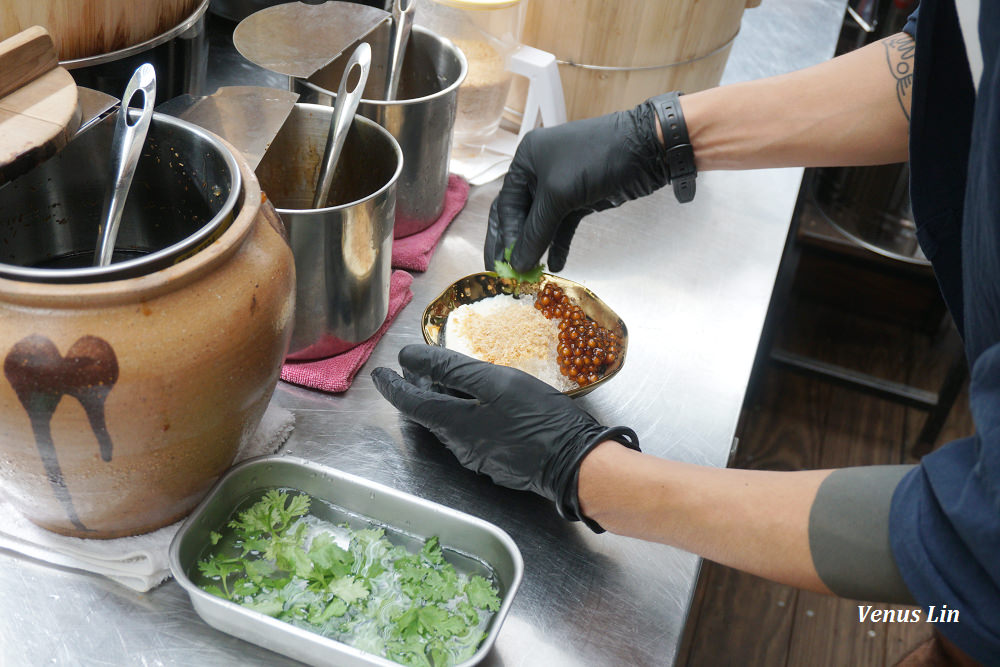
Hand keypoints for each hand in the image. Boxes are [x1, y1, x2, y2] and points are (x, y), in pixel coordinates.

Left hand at [371, 345, 638, 530]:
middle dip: (416, 392)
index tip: (380, 373)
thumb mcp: (497, 382)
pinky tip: (477, 406)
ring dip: (440, 403)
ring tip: (442, 382)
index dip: (392, 387)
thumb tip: (413, 360)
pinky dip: (463, 416)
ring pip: (449, 426)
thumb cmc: (539, 418)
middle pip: (429, 416)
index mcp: (456, 424)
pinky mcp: (498, 464)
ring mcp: (480, 458)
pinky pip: (470, 436)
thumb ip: (453, 370)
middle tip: (410, 373)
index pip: (411, 403)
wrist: (576, 464)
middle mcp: (461, 446)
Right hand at [484, 99, 668, 272]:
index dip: (503, 236)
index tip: (504, 264)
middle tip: (510, 274)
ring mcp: (560, 187)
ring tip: (533, 274)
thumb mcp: (559, 194)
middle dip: (516, 245)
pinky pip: (562, 226)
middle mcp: (539, 173)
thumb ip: (536, 231)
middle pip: (519, 216)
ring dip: (537, 247)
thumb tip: (516, 264)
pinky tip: (556, 265)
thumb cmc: (596, 159)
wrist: (646, 149)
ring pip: (541, 223)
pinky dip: (558, 244)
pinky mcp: (580, 200)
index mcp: (526, 161)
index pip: (505, 205)